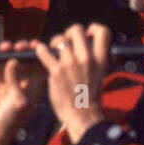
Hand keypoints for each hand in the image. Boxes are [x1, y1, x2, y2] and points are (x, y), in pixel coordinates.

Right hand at [0, 40, 47, 144]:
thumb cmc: (10, 120)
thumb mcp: (18, 101)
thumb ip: (16, 80)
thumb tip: (11, 60)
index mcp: (35, 86)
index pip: (41, 66)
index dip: (40, 54)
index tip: (36, 45)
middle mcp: (23, 80)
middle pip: (25, 59)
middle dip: (23, 49)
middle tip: (20, 45)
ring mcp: (8, 78)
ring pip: (9, 58)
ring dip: (7, 49)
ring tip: (4, 47)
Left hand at [34, 23, 110, 143]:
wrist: (83, 116)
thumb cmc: (89, 97)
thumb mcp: (99, 75)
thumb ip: (93, 60)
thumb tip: (84, 47)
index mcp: (100, 59)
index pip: (103, 31)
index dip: (92, 28)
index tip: (85, 35)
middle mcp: (87, 58)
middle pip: (77, 29)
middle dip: (68, 32)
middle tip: (64, 42)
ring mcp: (71, 64)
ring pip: (59, 38)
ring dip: (52, 42)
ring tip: (50, 50)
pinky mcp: (56, 71)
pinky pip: (44, 52)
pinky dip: (40, 50)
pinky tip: (40, 53)